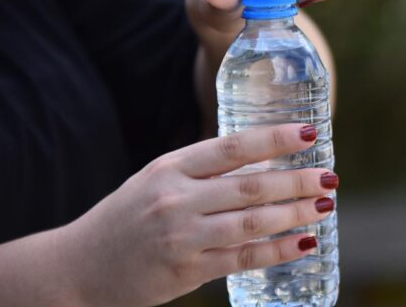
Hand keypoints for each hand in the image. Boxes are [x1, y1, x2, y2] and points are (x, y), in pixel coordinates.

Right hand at [62, 124, 337, 305]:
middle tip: (329, 176)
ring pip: (251, 222)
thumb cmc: (127, 218)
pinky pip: (243, 259)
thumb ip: (205, 173)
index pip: (231, 147)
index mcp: (170, 168)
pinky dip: (278, 250)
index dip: (274, 139)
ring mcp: (181, 237)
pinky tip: (305, 243)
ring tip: (325, 205)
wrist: (77, 267)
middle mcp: (175, 199)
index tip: (309, 134)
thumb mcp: (157, 181)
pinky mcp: (186, 271)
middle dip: (295, 180)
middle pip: (249, 185)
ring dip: (294, 214)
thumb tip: (268, 165)